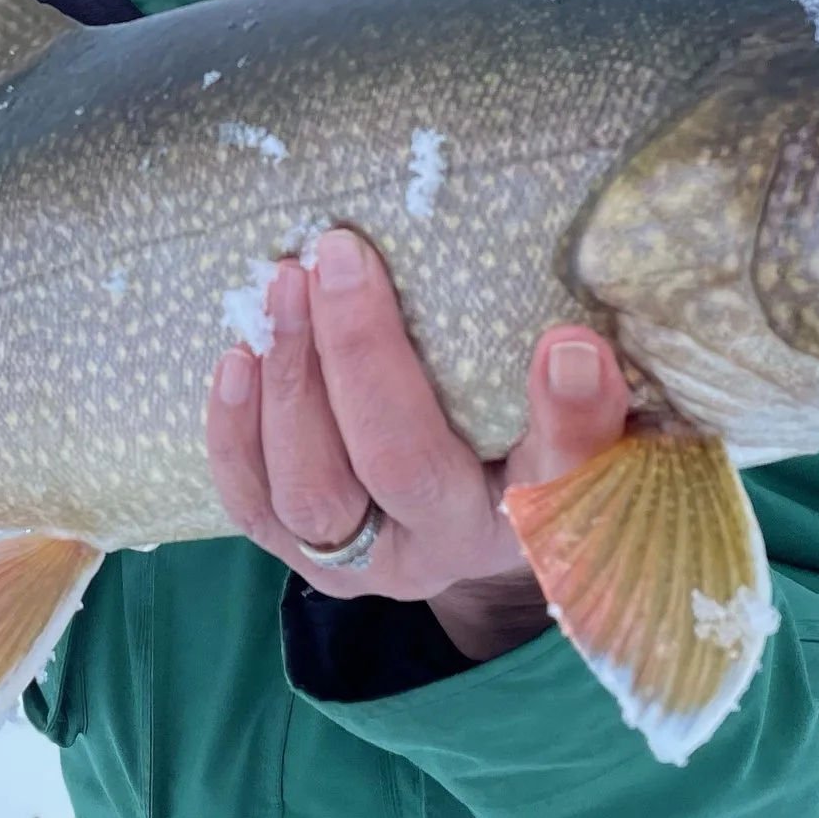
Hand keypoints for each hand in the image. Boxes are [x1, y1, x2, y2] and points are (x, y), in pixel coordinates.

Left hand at [204, 228, 629, 660]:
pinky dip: (235, 433)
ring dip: (288, 381)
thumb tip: (573, 351)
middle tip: (338, 254)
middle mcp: (431, 557)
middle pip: (390, 467)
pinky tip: (236, 358)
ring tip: (284, 287)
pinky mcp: (298, 551)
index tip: (568, 340)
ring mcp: (354, 564)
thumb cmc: (522, 457)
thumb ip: (583, 409)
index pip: (542, 475)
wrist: (462, 520)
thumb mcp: (572, 440)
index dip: (557, 416)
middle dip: (357, 355)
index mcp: (519, 524)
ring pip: (305, 491)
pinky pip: (252, 504)